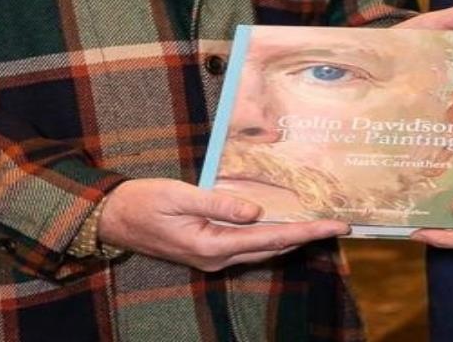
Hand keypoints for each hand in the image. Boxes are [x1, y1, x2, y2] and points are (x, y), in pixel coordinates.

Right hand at [95, 179, 347, 271]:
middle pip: (273, 247)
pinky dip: (271, 234)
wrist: (114, 218)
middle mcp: (217, 257)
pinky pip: (248, 244)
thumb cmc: (144, 202)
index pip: (271, 238)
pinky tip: (283, 222)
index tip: (336, 226)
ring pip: (262, 248)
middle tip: (339, 224)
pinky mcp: (209, 250)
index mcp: (212, 245)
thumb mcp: (180, 195)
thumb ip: (219, 202)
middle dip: (307, 236)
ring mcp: (213, 257)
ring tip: (319, 223)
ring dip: (291, 237)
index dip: (307, 232)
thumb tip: (257, 210)